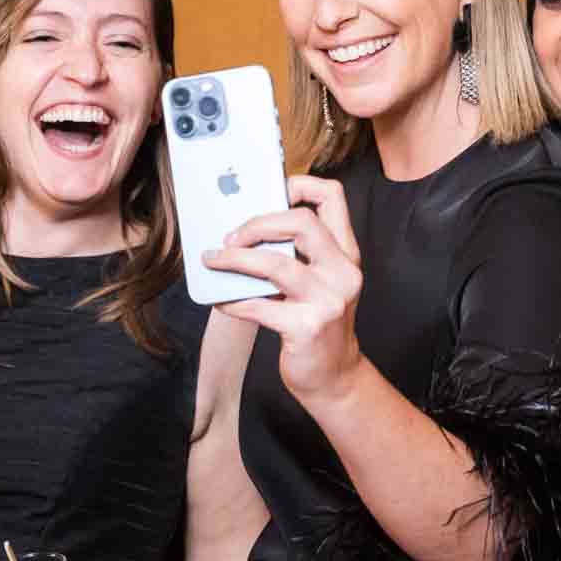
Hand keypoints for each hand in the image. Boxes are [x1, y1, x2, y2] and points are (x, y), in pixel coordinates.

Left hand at [202, 175, 364, 402]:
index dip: (300, 184)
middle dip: (258, 223)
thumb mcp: (319, 282)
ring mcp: (328, 300)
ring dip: (236, 259)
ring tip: (213, 260)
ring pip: (276, 263)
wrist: (333, 376)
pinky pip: (259, 306)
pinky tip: (221, 299)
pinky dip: (233, 301)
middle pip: (303, 222)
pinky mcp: (307, 328)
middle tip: (231, 235)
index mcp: (346, 253)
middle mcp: (343, 272)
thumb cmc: (317, 322)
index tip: (271, 190)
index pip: (333, 197)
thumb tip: (242, 230)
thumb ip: (296, 254)